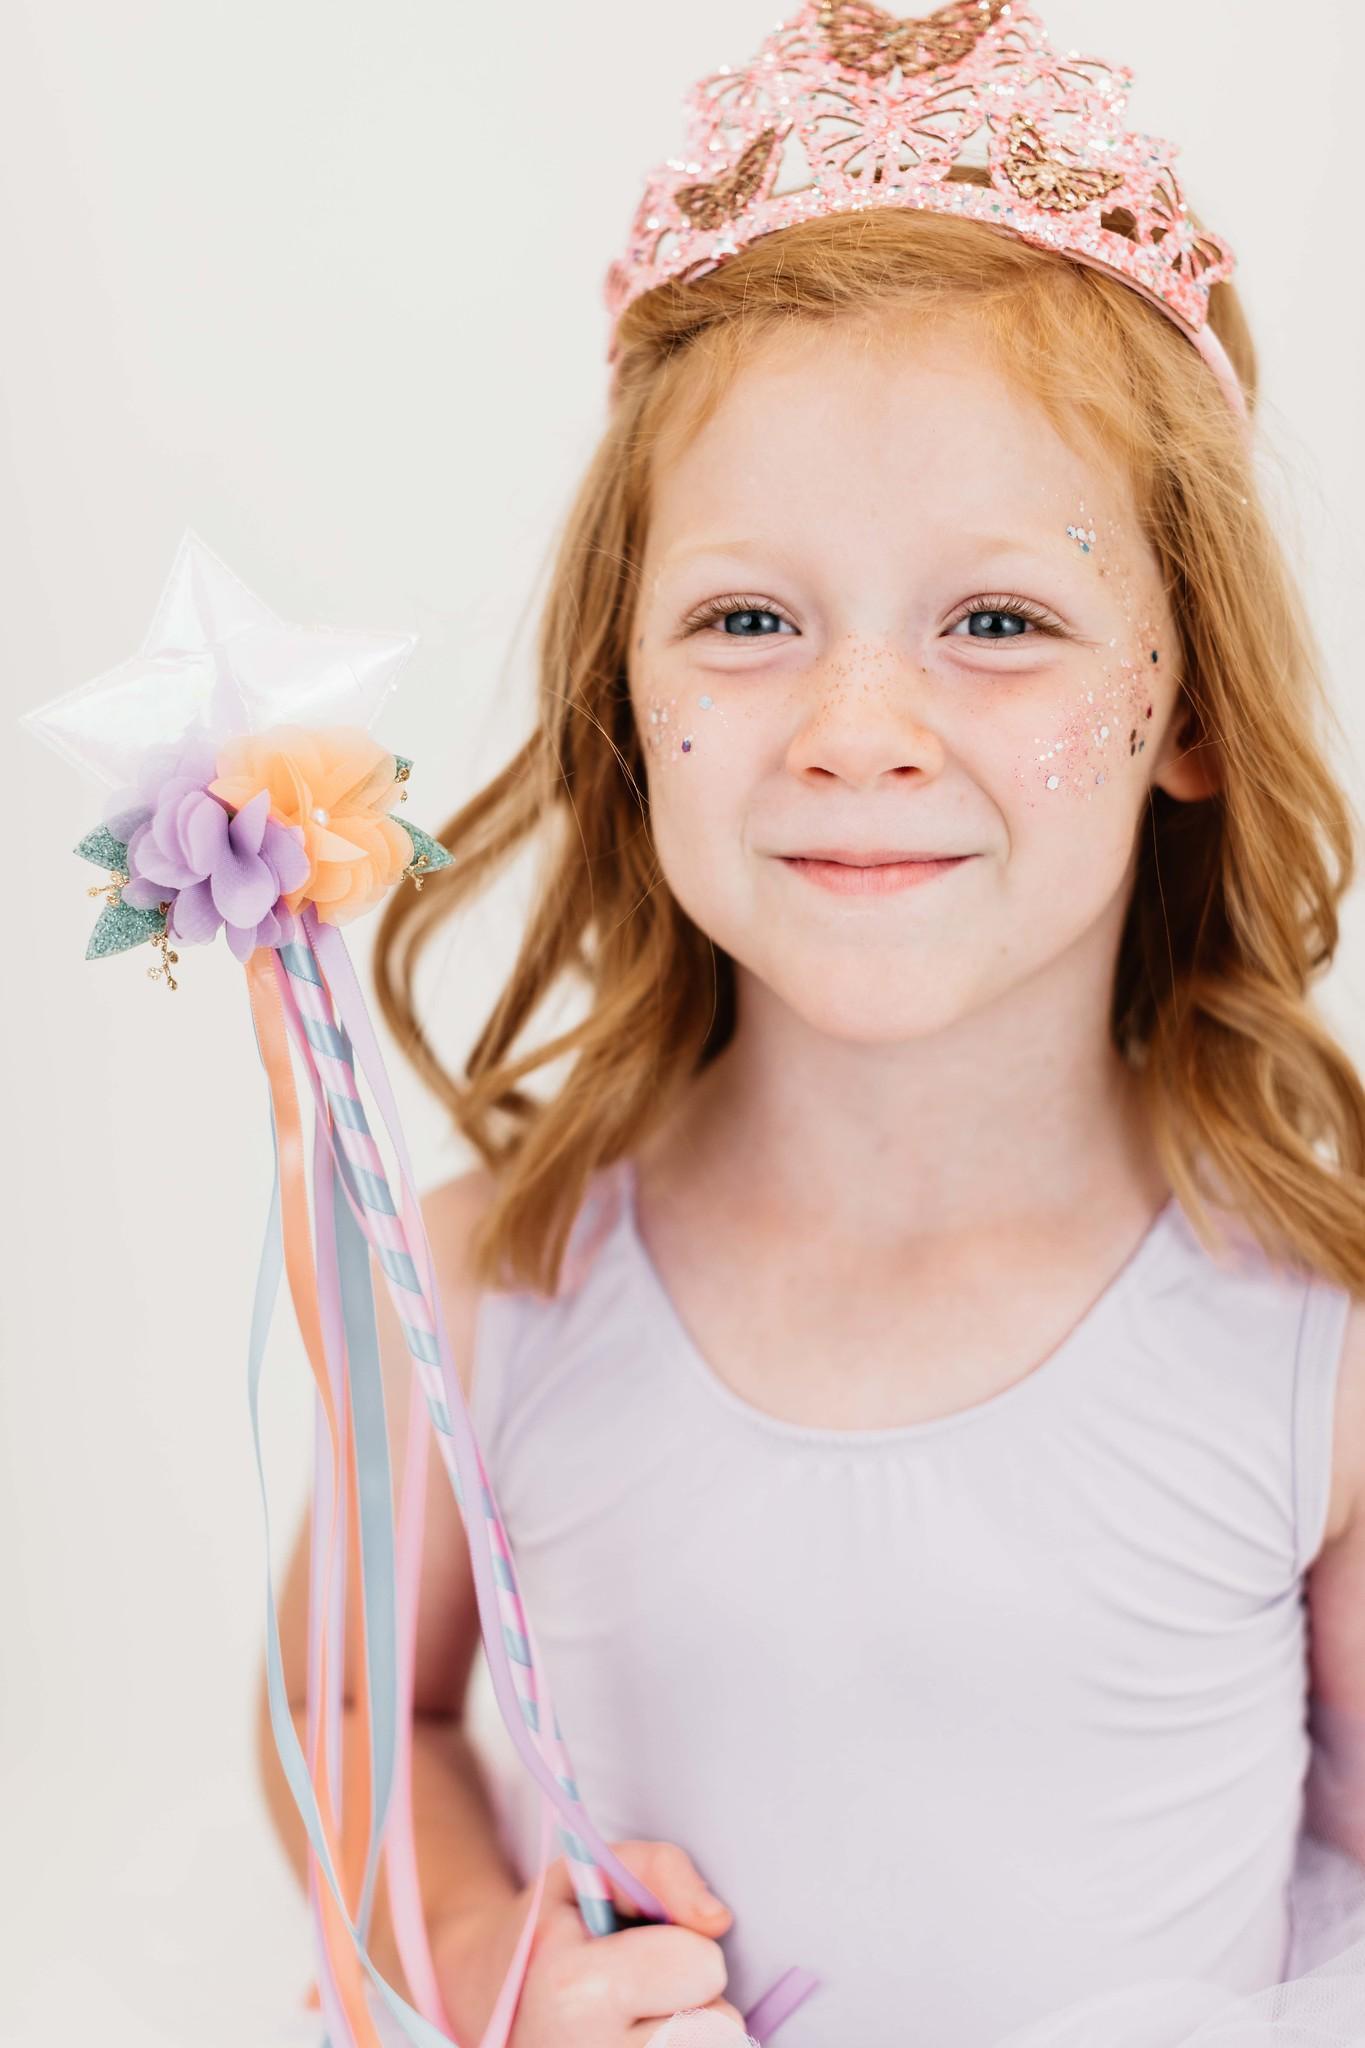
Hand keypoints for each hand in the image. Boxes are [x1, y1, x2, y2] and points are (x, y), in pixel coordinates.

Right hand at [432, 1839, 747, 2046]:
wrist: (488, 2002)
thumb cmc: (553, 1931)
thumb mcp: (592, 1872)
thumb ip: (660, 1869)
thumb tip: (716, 1919)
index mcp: (575, 1991)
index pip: (702, 1966)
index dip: (682, 1946)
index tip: (639, 1949)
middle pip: (718, 2025)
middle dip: (693, 1997)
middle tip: (643, 1990)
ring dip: (689, 2033)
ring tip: (640, 2020)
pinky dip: (678, 2047)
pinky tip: (639, 2039)